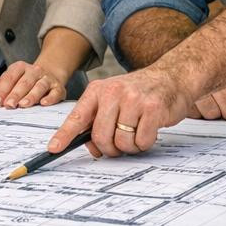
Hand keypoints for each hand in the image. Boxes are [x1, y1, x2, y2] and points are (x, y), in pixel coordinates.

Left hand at [0, 61, 67, 107]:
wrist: (50, 74)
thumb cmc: (27, 80)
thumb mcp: (12, 78)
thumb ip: (0, 85)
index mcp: (20, 68)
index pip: (9, 78)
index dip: (2, 90)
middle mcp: (34, 71)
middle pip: (24, 82)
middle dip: (15, 94)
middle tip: (8, 105)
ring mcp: (47, 79)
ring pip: (39, 86)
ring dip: (31, 96)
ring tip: (23, 105)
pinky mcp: (58, 88)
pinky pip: (55, 92)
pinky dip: (50, 98)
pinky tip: (43, 103)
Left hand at [44, 67, 190, 157]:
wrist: (172, 77)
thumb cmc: (140, 93)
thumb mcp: (114, 99)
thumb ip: (98, 121)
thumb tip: (92, 148)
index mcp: (98, 90)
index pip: (77, 117)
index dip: (64, 135)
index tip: (54, 148)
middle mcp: (113, 92)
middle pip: (100, 137)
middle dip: (110, 148)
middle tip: (120, 143)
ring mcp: (133, 99)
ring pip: (121, 142)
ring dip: (130, 146)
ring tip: (137, 131)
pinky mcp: (152, 108)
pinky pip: (142, 141)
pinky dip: (145, 142)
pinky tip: (149, 129)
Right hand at [187, 81, 225, 121]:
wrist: (178, 67)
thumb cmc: (210, 78)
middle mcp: (214, 78)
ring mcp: (198, 89)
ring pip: (215, 115)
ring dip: (215, 114)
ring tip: (210, 104)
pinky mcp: (184, 99)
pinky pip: (198, 116)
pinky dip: (199, 113)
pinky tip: (198, 104)